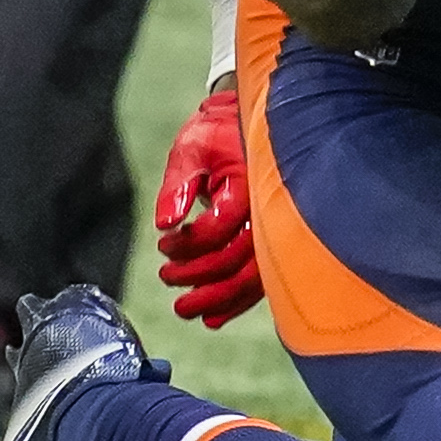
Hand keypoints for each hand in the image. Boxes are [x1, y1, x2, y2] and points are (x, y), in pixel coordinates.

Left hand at [153, 89, 260, 327]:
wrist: (248, 123)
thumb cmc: (219, 132)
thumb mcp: (192, 148)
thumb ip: (177, 185)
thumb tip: (166, 223)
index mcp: (251, 183)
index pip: (222, 226)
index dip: (189, 243)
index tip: (164, 245)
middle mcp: (270, 210)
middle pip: (240, 261)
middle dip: (201, 281)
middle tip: (169, 282)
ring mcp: (275, 227)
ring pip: (253, 277)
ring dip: (218, 299)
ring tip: (185, 308)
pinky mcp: (273, 239)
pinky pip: (260, 277)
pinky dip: (238, 300)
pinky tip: (215, 316)